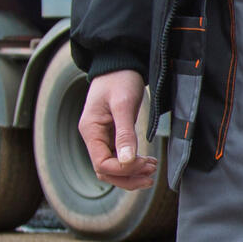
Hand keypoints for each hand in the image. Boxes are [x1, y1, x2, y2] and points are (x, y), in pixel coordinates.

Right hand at [78, 70, 157, 190]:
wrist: (119, 64)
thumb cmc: (119, 79)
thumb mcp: (123, 104)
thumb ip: (125, 133)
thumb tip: (127, 161)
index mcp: (90, 131)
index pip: (102, 165)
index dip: (124, 170)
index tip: (144, 162)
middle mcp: (93, 137)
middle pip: (106, 172)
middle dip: (129, 177)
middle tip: (151, 173)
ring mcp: (102, 138)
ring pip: (113, 169)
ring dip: (132, 173)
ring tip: (152, 168)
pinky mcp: (112, 137)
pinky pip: (120, 159)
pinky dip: (134, 164)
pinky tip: (148, 161)